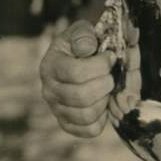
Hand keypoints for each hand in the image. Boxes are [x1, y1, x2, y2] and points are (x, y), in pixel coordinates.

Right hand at [38, 19, 115, 138]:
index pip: (76, 72)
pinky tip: (103, 103)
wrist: (75, 58)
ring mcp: (56, 109)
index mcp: (50, 66)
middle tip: (111, 75)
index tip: (110, 57)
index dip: (100, 65)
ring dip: (104, 101)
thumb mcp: (81, 31)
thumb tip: (87, 50)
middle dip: (105, 84)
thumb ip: (84, 35)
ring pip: (86, 115)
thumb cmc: (80, 44)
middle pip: (81, 96)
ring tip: (107, 88)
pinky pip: (88, 130)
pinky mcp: (67, 122)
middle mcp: (49, 90)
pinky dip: (102, 119)